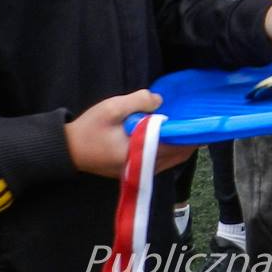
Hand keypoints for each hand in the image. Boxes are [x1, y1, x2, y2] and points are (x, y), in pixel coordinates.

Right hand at [65, 90, 193, 178]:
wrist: (67, 149)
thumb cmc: (89, 129)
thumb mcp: (112, 108)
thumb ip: (138, 101)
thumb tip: (160, 100)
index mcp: (137, 154)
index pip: (174, 147)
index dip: (190, 134)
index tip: (204, 122)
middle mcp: (141, 168)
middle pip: (176, 156)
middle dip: (190, 140)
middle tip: (201, 121)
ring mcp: (137, 171)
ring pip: (170, 161)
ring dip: (181, 145)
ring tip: (190, 126)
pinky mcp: (133, 170)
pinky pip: (160, 161)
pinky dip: (170, 149)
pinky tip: (172, 134)